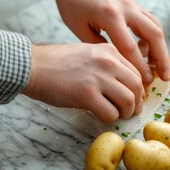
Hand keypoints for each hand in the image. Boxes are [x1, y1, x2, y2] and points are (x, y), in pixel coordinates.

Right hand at [22, 41, 144, 122]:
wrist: (32, 66)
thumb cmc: (55, 63)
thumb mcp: (87, 53)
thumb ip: (106, 64)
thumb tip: (123, 85)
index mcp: (109, 50)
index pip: (136, 71)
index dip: (138, 89)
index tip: (134, 98)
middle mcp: (107, 62)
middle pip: (137, 86)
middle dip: (136, 103)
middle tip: (130, 112)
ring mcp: (98, 78)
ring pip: (128, 101)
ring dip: (125, 113)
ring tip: (116, 116)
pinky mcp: (87, 94)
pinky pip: (110, 113)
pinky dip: (109, 119)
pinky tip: (100, 116)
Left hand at [48, 0, 169, 84]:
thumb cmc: (71, 5)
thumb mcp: (79, 29)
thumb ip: (100, 47)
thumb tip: (118, 66)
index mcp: (110, 15)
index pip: (130, 47)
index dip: (140, 67)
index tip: (146, 82)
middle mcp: (126, 7)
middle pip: (153, 34)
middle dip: (161, 57)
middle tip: (165, 77)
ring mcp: (132, 3)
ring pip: (156, 26)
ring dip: (161, 47)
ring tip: (160, 67)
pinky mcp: (133, 3)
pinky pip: (150, 20)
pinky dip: (153, 36)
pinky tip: (148, 51)